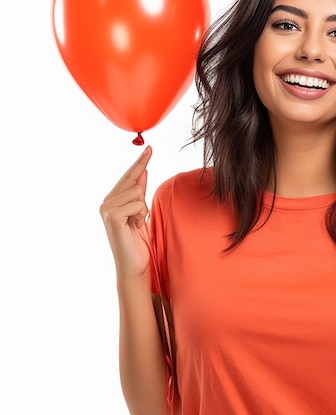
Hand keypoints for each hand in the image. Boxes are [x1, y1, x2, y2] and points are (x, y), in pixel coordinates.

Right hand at [99, 146, 152, 276]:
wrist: (135, 266)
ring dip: (142, 210)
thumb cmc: (138, 243)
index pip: (129, 177)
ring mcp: (106, 208)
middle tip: (137, 221)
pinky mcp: (111, 215)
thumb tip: (144, 171)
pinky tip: (133, 227)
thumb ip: (140, 192)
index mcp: (112, 200)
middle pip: (134, 183)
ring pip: (137, 192)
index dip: (140, 162)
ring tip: (134, 225)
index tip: (150, 148)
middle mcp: (106, 202)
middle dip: (142, 199)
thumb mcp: (141, 213)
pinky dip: (140, 215)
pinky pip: (137, 203)